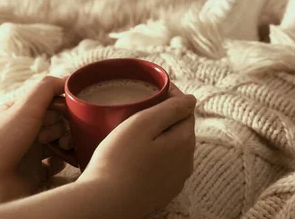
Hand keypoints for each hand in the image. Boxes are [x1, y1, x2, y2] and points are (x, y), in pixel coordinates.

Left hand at [0, 76, 69, 202]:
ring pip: (60, 141)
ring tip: (61, 147)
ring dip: (66, 141)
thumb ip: (47, 88)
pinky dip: (62, 160)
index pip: (51, 103)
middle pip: (58, 122)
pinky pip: (57, 163)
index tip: (64, 112)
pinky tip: (59, 160)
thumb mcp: (25, 106)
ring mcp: (31, 152)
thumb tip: (68, 79)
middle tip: (50, 135)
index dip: (61, 107)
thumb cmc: (3, 139)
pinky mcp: (36, 172)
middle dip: (62, 126)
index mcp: (21, 113)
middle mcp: (26, 131)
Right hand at [78, 84, 195, 217]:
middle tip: (142, 107)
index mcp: (185, 142)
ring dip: (161, 136)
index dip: (172, 96)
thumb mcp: (143, 124)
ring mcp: (176, 180)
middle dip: (166, 116)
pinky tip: (137, 154)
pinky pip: (164, 166)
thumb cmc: (119, 160)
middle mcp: (187, 162)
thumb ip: (171, 108)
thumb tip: (191, 99)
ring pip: (172, 148)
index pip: (185, 110)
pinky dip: (155, 155)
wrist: (103, 204)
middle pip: (180, 128)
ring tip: (138, 129)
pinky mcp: (162, 192)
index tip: (154, 89)